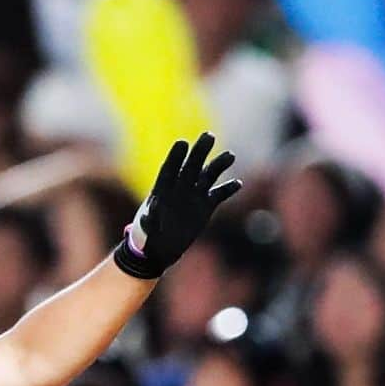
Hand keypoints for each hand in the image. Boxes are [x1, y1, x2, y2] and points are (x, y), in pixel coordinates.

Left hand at [113, 132, 240, 279]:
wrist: (159, 249)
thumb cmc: (147, 238)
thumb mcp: (146, 229)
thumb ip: (150, 218)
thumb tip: (152, 207)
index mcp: (162, 189)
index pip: (170, 169)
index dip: (176, 157)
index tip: (182, 143)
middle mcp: (180, 188)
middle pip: (191, 167)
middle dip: (200, 152)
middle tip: (209, 136)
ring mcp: (194, 196)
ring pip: (208, 176)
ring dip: (219, 165)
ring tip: (231, 156)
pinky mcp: (205, 206)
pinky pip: (218, 195)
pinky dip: (228, 189)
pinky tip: (238, 184)